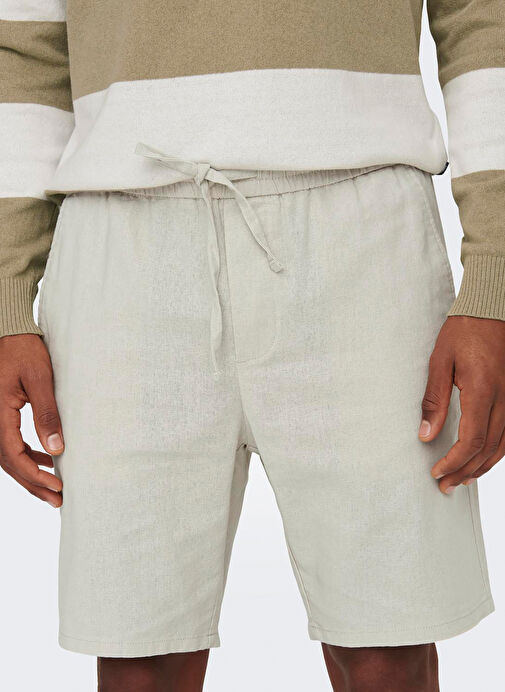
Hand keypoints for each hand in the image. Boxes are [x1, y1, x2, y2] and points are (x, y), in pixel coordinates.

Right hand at [0, 334, 62, 506]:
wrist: (8, 331)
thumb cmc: (24, 350)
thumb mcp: (39, 379)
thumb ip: (47, 413)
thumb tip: (56, 449)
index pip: (13, 456)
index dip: (35, 475)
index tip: (57, 486)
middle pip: (9, 463)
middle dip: (34, 484)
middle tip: (58, 500)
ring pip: (9, 456)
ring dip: (30, 474)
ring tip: (53, 489)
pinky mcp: (1, 413)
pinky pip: (10, 443)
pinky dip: (27, 457)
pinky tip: (44, 461)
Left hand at [419, 315, 504, 493]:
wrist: (491, 310)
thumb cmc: (463, 331)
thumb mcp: (439, 362)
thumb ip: (433, 400)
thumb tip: (425, 434)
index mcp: (482, 390)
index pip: (471, 439)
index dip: (454, 461)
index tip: (436, 472)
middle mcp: (504, 399)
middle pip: (488, 449)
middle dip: (465, 471)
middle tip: (444, 485)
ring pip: (503, 446)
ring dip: (482, 466)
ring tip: (461, 479)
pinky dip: (496, 452)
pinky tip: (481, 459)